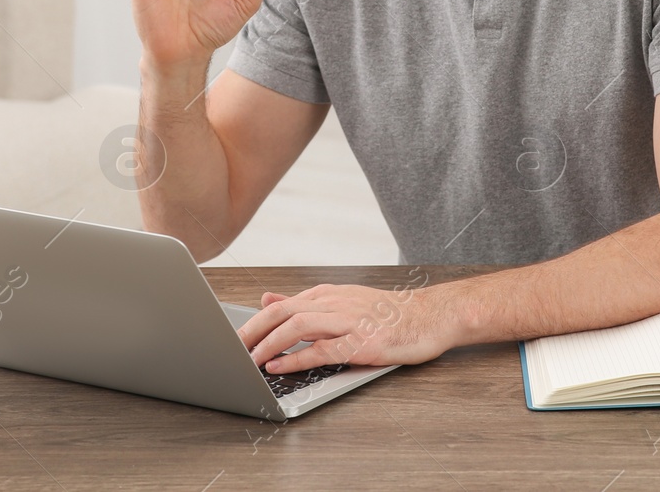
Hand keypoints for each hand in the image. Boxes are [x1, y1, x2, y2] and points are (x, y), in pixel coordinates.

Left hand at [238, 283, 454, 372]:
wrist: (430, 316)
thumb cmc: (387, 314)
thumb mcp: (341, 301)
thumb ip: (303, 303)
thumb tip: (266, 298)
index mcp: (327, 294)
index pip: (280, 305)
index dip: (252, 323)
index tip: (232, 339)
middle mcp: (333, 303)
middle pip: (281, 312)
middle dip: (251, 331)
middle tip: (230, 350)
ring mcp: (347, 320)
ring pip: (297, 326)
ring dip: (268, 343)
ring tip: (249, 359)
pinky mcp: (361, 341)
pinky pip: (322, 348)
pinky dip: (296, 357)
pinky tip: (280, 365)